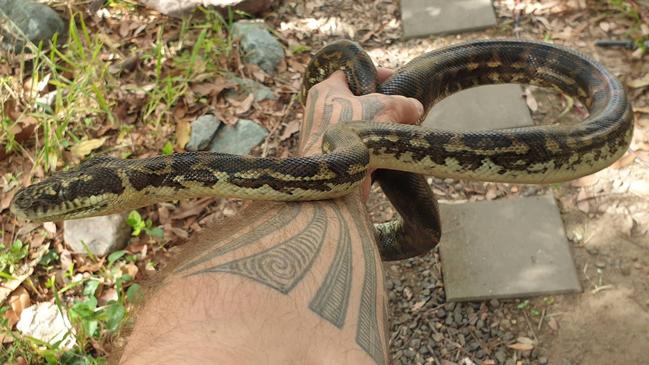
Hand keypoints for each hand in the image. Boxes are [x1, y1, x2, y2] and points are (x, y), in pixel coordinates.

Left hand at [299, 68, 423, 200]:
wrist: (336, 176)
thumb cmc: (353, 133)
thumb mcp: (386, 108)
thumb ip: (404, 103)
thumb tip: (415, 108)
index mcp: (326, 90)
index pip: (353, 74)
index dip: (378, 75)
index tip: (398, 82)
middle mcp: (321, 110)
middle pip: (358, 100)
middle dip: (383, 104)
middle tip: (403, 109)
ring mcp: (325, 134)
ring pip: (360, 123)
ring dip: (381, 125)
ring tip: (401, 128)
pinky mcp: (333, 155)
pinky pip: (358, 143)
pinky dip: (374, 144)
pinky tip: (390, 148)